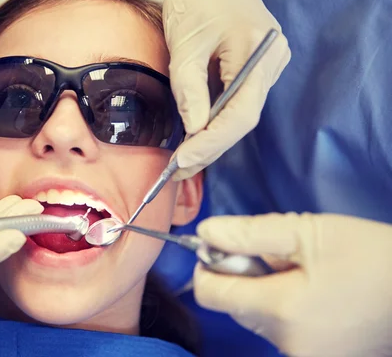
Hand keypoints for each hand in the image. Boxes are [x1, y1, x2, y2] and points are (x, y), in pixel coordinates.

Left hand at [160, 0, 290, 179]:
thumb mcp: (185, 45)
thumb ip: (189, 90)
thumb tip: (194, 131)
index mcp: (260, 53)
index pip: (241, 114)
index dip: (211, 143)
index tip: (183, 162)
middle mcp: (272, 62)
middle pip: (243, 118)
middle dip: (210, 147)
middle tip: (179, 170)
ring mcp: (266, 65)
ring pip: (240, 114)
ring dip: (212, 138)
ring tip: (183, 161)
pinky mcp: (254, 66)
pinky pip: (237, 101)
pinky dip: (215, 121)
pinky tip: (195, 137)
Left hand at [193, 213, 391, 356]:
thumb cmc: (371, 257)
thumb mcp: (308, 232)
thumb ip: (249, 233)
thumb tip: (205, 233)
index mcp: (279, 311)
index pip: (210, 294)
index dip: (208, 267)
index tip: (223, 247)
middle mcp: (286, 344)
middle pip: (235, 306)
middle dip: (243, 276)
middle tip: (278, 255)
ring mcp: (304, 356)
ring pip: (258, 318)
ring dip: (265, 292)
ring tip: (304, 273)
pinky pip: (282, 331)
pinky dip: (285, 309)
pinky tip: (315, 293)